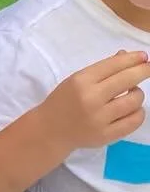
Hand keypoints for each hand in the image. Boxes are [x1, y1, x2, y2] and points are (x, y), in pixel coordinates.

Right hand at [35, 50, 149, 157]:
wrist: (51, 130)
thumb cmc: (64, 100)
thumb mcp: (77, 79)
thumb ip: (102, 69)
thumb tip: (127, 56)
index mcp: (81, 81)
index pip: (113, 65)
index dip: (132, 59)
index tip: (144, 56)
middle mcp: (91, 98)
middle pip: (127, 80)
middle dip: (143, 71)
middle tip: (149, 68)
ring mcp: (100, 119)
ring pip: (134, 101)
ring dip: (138, 94)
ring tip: (132, 93)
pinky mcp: (107, 135)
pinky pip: (134, 121)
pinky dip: (138, 112)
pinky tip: (133, 109)